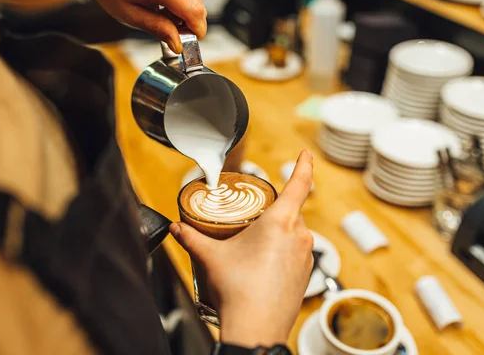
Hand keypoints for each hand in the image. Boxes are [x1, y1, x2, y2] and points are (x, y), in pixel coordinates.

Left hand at [88, 0, 206, 52]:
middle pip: (198, 3)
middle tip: (172, 28)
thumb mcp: (128, 12)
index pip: (193, 10)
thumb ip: (156, 28)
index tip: (193, 38)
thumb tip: (177, 43)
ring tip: (162, 8)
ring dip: (184, 7)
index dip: (197, 29)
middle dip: (189, 21)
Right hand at [169, 150, 314, 346]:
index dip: (303, 165)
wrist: (257, 328)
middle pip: (293, 210)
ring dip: (280, 232)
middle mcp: (299, 235)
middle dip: (276, 209)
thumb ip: (192, 238)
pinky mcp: (306, 274)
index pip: (299, 184)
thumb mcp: (211, 257)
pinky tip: (265, 264)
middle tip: (255, 216)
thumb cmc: (238, 290)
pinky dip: (284, 250)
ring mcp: (306, 256)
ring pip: (295, 232)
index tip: (305, 154)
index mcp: (281, 222)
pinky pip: (298, 252)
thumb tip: (176, 228)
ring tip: (255, 244)